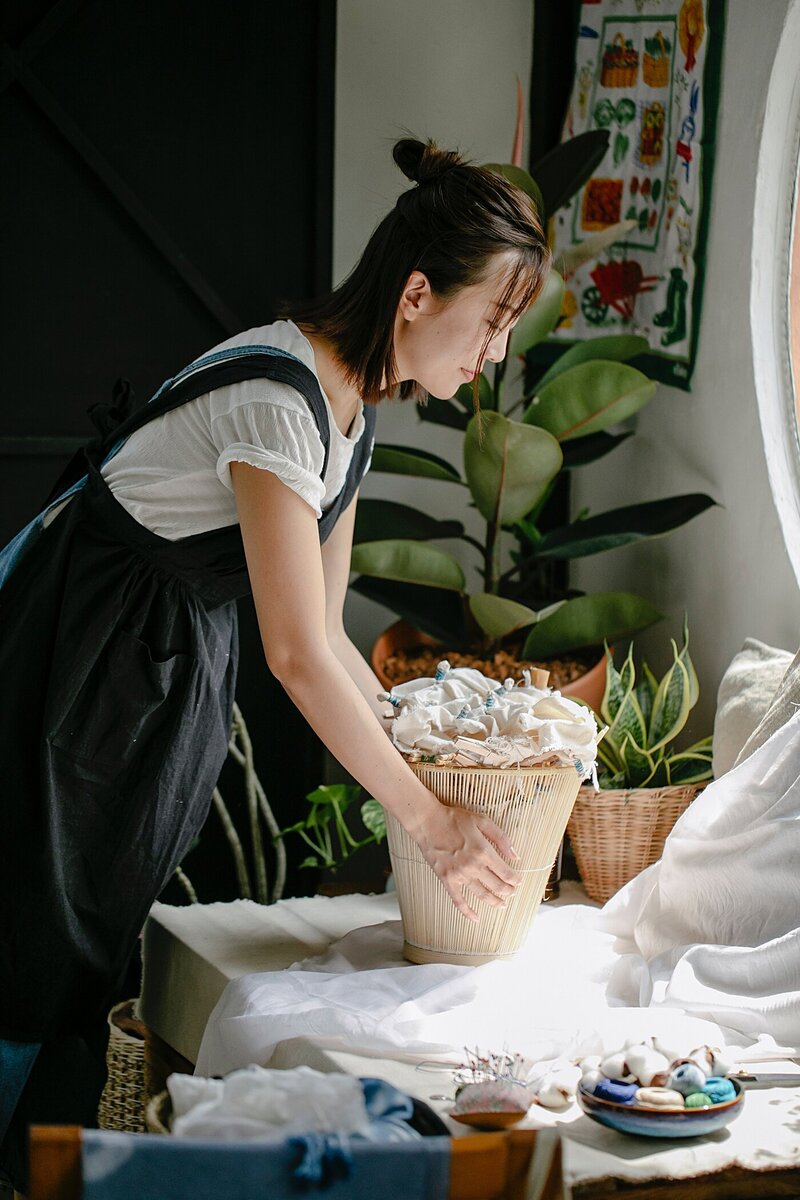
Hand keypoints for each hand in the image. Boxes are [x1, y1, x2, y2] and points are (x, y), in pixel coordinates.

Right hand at [412, 801, 521, 921]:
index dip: (516, 880)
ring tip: (502, 905)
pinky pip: (458, 901)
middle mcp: (474, 866)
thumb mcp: (482, 821)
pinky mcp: (447, 880)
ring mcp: (460, 875)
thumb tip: (515, 855)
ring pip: (482, 895)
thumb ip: (501, 838)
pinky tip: (476, 918)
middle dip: (509, 891)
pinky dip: (467, 912)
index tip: (519, 880)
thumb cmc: (454, 819)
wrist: (428, 822)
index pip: (507, 873)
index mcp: (484, 851)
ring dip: (495, 902)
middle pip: (498, 886)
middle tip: (513, 892)